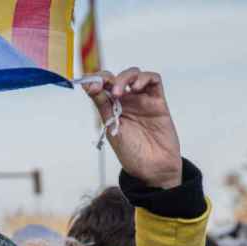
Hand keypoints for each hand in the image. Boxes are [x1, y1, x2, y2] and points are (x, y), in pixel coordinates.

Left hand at [84, 68, 180, 188]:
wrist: (152, 169)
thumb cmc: (132, 153)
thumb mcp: (112, 128)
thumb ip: (104, 106)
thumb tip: (90, 86)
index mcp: (112, 109)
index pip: (102, 87)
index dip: (94, 81)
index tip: (88, 84)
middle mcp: (127, 102)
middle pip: (116, 78)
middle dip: (107, 78)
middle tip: (101, 87)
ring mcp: (143, 101)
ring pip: (135, 75)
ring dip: (125, 77)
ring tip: (120, 92)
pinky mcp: (158, 102)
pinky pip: (154, 81)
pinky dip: (145, 78)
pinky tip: (137, 87)